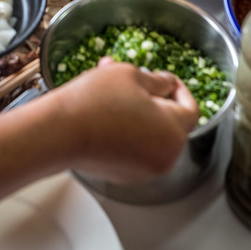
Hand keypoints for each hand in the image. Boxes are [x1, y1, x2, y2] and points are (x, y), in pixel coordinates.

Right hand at [50, 57, 198, 183]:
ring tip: (111, 90)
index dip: (179, 88)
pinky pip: (134, 147)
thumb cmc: (94, 103)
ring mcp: (144, 169)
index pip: (191, 108)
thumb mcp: (131, 75)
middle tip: (132, 81)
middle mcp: (164, 156)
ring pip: (150, 134)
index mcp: (173, 132)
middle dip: (151, 98)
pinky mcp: (124, 174)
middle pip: (170, 122)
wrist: (59, 132)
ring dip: (136, 111)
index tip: (165, 80)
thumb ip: (158, 80)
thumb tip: (167, 85)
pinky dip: (126, 129)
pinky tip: (105, 111)